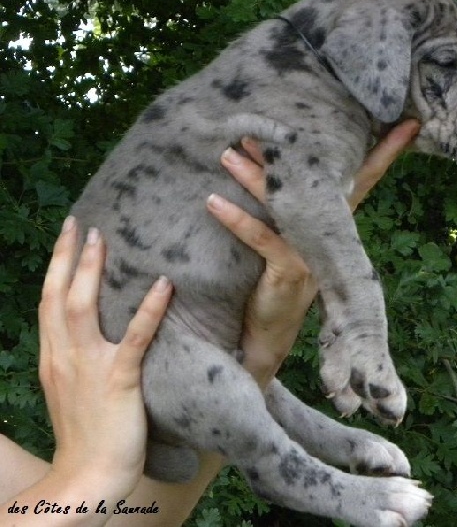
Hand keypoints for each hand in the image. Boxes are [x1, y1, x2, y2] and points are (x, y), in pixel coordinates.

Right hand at [38, 218, 172, 501]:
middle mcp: (64, 355)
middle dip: (66, 256)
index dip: (56, 268)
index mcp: (53, 356)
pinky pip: (135, 338)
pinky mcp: (118, 380)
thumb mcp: (71, 388)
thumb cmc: (86, 432)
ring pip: (83, 307)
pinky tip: (163, 284)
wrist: (87, 476)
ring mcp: (89, 366)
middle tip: (79, 223)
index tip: (66, 238)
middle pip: (58, 295)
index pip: (48, 302)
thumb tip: (92, 329)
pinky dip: (148, 309)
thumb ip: (77, 356)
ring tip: (104, 236)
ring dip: (93, 270)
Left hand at [207, 119, 419, 385]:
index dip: (386, 152)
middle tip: (273, 118)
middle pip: (324, 184)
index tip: (407, 123)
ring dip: (255, 177)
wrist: (269, 333)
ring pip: (286, 205)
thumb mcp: (290, 239)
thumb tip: (269, 167)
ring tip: (229, 152)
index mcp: (333, 225)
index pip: (364, 180)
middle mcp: (329, 236)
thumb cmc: (277, 279)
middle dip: (302, 149)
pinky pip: (261, 238)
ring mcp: (311, 253)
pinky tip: (212, 202)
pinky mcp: (289, 270)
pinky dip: (236, 219)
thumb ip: (289, 209)